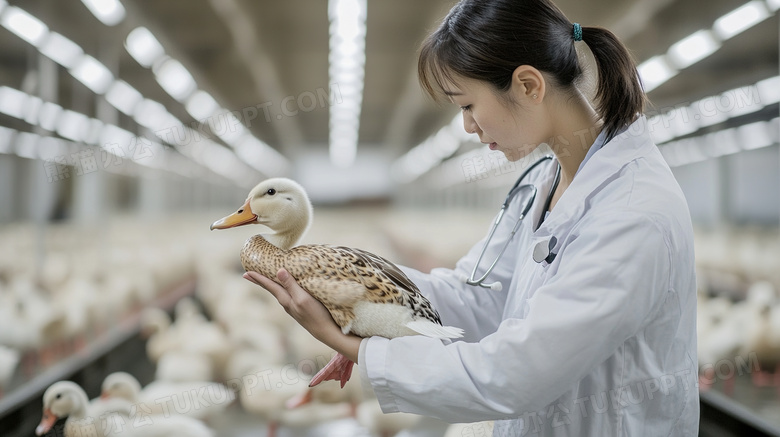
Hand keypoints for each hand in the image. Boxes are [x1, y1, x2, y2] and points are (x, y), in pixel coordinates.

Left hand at [243, 269, 360, 362]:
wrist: (327, 332)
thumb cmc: (316, 315)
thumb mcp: (303, 298)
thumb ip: (291, 285)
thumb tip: (278, 271)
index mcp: (286, 300)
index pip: (270, 286)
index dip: (259, 278)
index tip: (246, 272)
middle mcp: (287, 304)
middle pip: (271, 289)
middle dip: (260, 281)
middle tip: (247, 275)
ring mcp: (294, 307)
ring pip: (279, 292)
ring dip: (272, 284)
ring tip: (266, 278)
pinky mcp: (302, 309)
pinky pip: (288, 295)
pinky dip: (283, 289)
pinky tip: (287, 289)